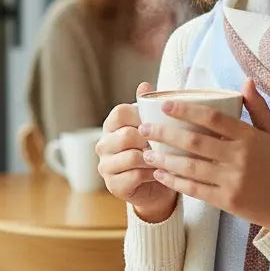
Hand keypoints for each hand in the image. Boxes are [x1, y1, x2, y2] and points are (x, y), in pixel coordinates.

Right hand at [96, 82, 178, 222]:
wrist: (156, 186)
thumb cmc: (155, 151)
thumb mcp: (153, 127)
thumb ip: (147, 106)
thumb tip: (144, 84)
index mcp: (111, 126)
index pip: (120, 112)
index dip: (141, 116)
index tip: (157, 123)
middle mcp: (103, 145)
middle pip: (127, 135)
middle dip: (150, 140)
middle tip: (166, 144)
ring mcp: (105, 166)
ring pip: (132, 156)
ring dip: (153, 159)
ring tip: (165, 159)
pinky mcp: (113, 185)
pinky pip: (135, 176)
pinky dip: (152, 174)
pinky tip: (160, 173)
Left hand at [138, 78, 269, 229]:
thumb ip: (257, 107)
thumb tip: (246, 81)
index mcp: (250, 137)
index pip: (213, 118)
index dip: (187, 110)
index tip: (166, 105)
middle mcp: (239, 158)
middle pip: (194, 141)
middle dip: (165, 134)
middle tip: (144, 128)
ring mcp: (232, 181)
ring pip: (190, 167)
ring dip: (164, 160)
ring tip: (146, 153)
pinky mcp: (226, 201)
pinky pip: (195, 190)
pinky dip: (175, 182)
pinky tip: (160, 174)